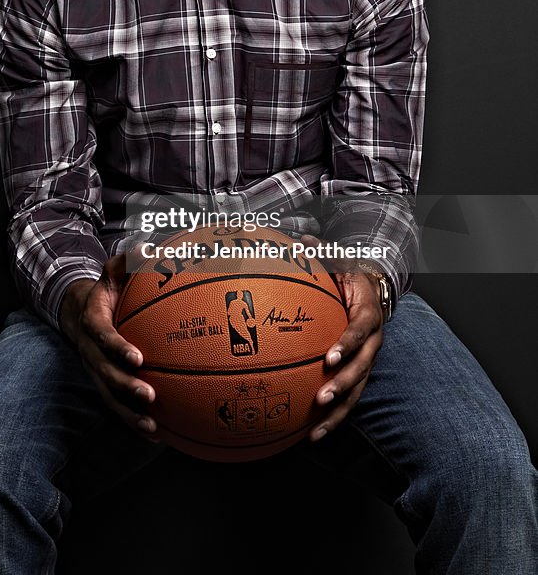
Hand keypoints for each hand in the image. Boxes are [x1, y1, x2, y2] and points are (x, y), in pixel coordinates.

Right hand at [59, 254, 158, 439]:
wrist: (81, 311)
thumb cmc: (108, 288)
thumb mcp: (114, 270)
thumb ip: (130, 259)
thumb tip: (149, 247)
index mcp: (93, 320)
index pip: (102, 335)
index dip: (117, 347)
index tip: (137, 357)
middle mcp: (90, 349)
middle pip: (103, 372)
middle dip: (125, 386)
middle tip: (149, 395)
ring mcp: (95, 369)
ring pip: (108, 395)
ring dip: (129, 413)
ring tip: (152, 426)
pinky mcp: (103, 383)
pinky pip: (116, 405)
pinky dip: (133, 421)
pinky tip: (156, 434)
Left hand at [308, 268, 384, 441]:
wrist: (374, 292)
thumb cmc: (350, 276)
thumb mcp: (340, 262)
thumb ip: (322, 253)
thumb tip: (301, 238)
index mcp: (368, 314)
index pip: (362, 330)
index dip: (348, 343)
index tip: (330, 356)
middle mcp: (373, 342)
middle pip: (363, 368)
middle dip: (343, 385)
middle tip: (321, 397)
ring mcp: (368, 362)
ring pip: (357, 392)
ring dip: (338, 412)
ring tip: (317, 429)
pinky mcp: (359, 375)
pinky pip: (349, 400)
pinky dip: (333, 419)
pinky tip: (311, 436)